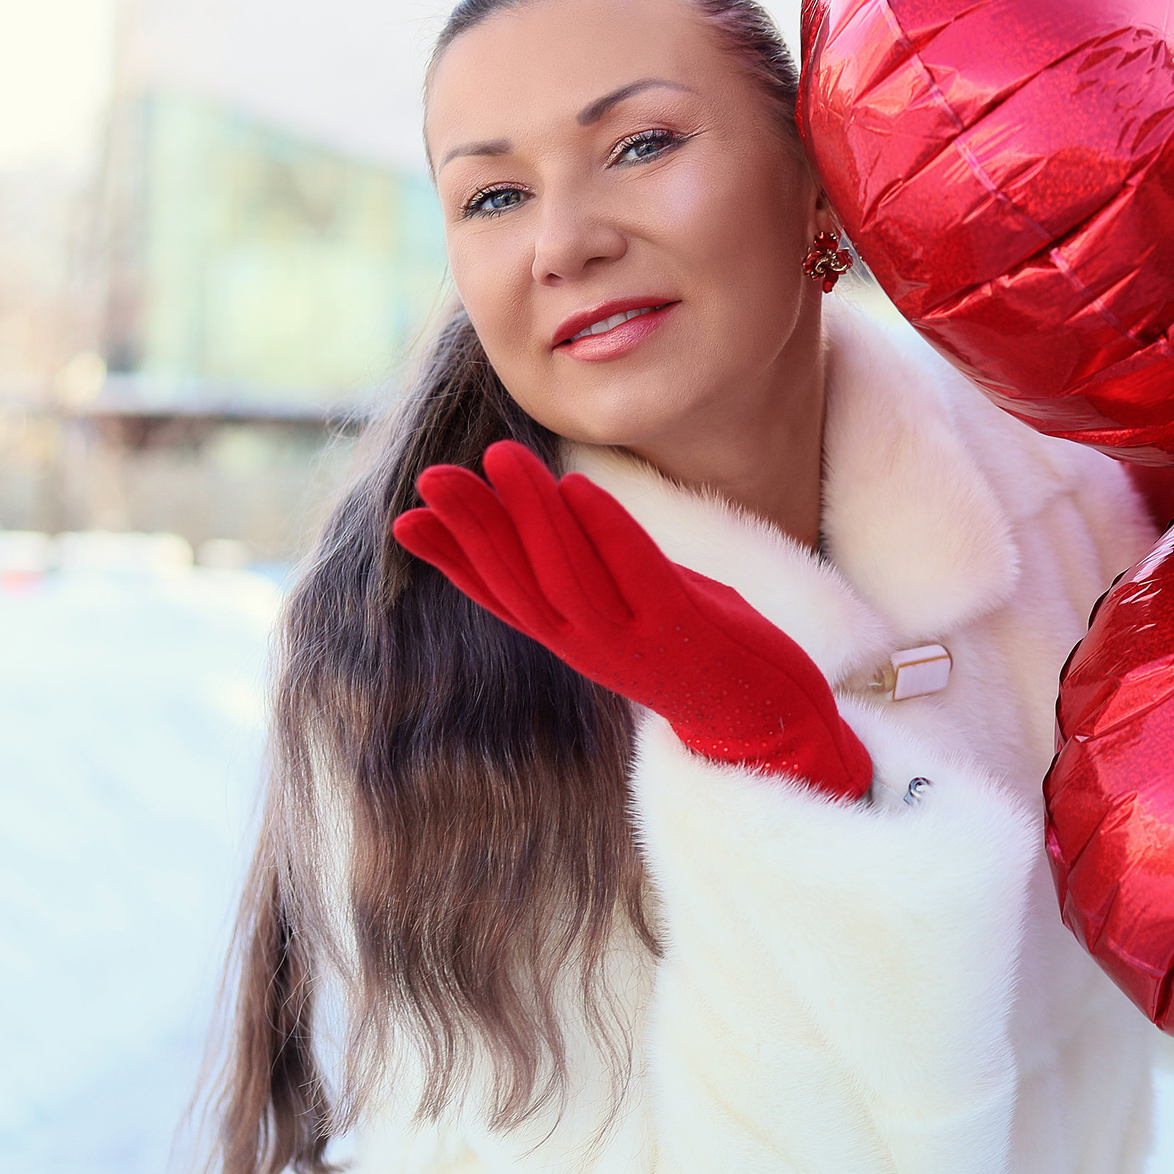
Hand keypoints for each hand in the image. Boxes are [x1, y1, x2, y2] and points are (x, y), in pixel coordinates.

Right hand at [394, 442, 873, 801]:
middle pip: (518, 582)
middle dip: (474, 528)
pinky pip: (638, 576)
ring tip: (502, 457)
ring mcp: (635, 642)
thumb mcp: (621, 609)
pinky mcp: (683, 633)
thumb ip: (577, 572)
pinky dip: (606, 532)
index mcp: (570, 637)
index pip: (498, 595)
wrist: (767, 716)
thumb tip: (534, 518)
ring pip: (568, 575)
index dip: (451, 559)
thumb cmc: (691, 645)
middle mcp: (590, 646)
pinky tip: (581, 488)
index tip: (407, 519)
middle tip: (432, 476)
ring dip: (533, 515)